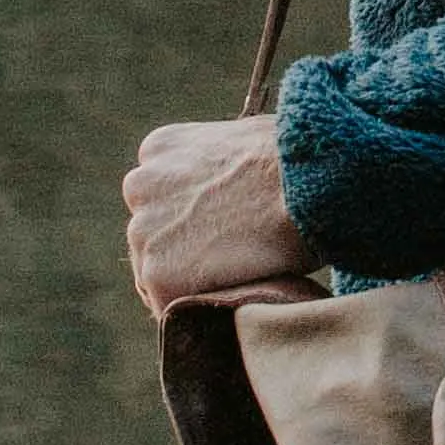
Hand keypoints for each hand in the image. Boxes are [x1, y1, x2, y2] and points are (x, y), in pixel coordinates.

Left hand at [123, 114, 312, 314]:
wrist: (305, 186)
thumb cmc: (293, 161)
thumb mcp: (243, 138)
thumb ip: (218, 161)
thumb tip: (233, 183)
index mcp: (159, 148)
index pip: (162, 198)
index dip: (192, 220)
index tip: (222, 228)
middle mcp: (140, 185)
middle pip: (153, 234)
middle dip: (185, 248)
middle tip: (231, 255)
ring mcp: (143, 231)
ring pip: (156, 271)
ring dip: (189, 278)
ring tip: (235, 273)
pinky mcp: (157, 273)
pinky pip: (169, 304)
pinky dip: (196, 306)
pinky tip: (229, 292)